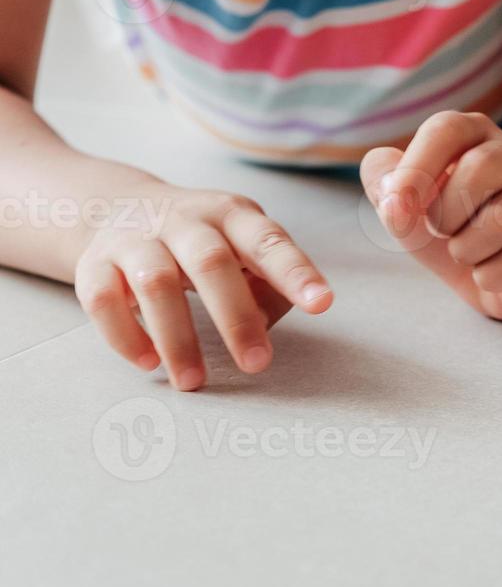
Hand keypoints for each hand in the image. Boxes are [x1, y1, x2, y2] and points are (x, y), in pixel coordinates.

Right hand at [73, 184, 332, 390]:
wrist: (116, 205)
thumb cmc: (204, 240)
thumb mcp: (243, 247)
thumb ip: (265, 285)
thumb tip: (261, 326)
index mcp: (233, 214)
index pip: (268, 241)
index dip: (296, 272)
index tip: (322, 304)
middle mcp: (184, 220)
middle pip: (211, 262)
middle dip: (236, 318)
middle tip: (256, 364)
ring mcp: (135, 238)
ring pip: (155, 284)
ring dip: (178, 338)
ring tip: (195, 381)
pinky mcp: (94, 263)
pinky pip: (103, 301)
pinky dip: (125, 336)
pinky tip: (149, 363)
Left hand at [361, 111, 501, 320]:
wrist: (486, 267)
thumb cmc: (443, 220)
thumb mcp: (402, 199)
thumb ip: (383, 181)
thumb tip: (394, 194)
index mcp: (473, 134)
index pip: (447, 130)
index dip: (416, 169)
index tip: (396, 207)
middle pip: (483, 166)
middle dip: (445, 210)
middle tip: (437, 229)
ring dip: (465, 247)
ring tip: (461, 251)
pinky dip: (490, 275)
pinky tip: (486, 273)